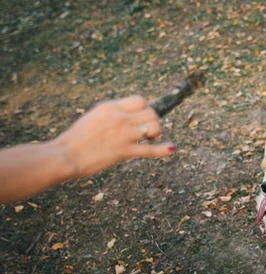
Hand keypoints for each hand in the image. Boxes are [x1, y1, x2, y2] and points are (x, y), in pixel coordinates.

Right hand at [53, 95, 175, 177]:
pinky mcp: (125, 151)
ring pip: (154, 127)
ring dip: (156, 133)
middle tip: (148, 132)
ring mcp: (124, 134)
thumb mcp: (94, 118)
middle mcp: (119, 117)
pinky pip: (151, 150)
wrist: (66, 155)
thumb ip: (113, 115)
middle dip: (154, 121)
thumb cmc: (77, 139)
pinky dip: (164, 150)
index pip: (140, 100)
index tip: (142, 117)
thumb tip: (131, 116)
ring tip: (150, 139)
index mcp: (110, 107)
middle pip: (151, 112)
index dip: (146, 108)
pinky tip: (172, 148)